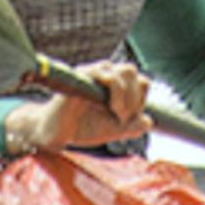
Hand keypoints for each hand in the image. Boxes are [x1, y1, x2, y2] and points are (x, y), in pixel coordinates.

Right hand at [3, 59, 151, 156]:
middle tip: (124, 117)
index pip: (139, 80)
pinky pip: (104, 72)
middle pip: (132, 71)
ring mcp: (92, 73)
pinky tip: (109, 108)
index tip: (130, 118)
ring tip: (117, 114)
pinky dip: (114, 91)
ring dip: (126, 96)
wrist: (55, 133)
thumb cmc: (81, 128)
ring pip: (124, 71)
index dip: (140, 99)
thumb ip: (131, 127)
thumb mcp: (112, 131)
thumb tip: (149, 122)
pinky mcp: (81, 77)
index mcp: (113, 85)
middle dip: (135, 98)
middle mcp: (104, 75)